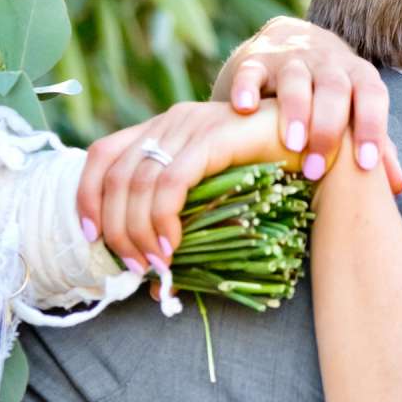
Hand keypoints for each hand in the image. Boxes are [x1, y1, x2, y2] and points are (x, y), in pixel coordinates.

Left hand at [77, 102, 287, 275]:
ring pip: (139, 182)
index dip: (86, 196)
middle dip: (115, 228)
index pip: (102, 155)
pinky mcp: (214, 137)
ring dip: (138, 230)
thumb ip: (185, 226)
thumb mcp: (215, 200)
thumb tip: (156, 280)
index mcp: (162, 129)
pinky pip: (172, 181)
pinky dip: (163, 217)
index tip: (91, 237)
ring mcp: (191, 125)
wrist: (316, 141)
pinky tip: (173, 244)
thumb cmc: (270, 175)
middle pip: (115, 176)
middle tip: (133, 265)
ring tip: (155, 263)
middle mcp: (170, 121)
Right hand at [216, 16, 401, 194]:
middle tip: (316, 167)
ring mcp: (291, 60)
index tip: (366, 164)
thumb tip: (397, 187)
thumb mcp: (355, 112)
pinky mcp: (256, 61)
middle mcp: (328, 64)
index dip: (372, 128)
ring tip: (290, 143)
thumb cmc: (329, 94)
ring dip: (295, 110)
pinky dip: (247, 87)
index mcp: (358, 76)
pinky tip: (244, 109)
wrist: (289, 43)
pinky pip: (252, 71)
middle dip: (327, 128)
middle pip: (334, 89)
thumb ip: (377, 145)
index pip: (372, 96)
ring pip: (295, 79)